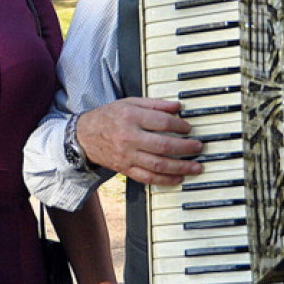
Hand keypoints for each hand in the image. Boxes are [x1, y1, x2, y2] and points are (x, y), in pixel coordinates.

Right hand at [76, 98, 201, 185]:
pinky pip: (148, 178)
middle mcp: (129, 138)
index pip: (162, 122)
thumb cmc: (108, 117)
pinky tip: (178, 178)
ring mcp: (127, 156)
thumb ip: (154, 104)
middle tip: (198, 147)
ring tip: (196, 166)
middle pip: (163, 146)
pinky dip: (165, 180)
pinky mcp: (126, 169)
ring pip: (158, 165)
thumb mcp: (128, 103)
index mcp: (130, 117)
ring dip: (181, 167)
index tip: (188, 128)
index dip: (180, 126)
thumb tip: (177, 107)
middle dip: (185, 148)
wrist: (84, 136)